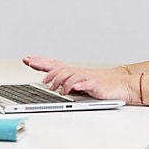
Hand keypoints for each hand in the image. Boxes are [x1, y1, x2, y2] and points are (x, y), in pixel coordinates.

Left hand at [22, 56, 136, 102]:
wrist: (121, 85)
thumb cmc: (100, 85)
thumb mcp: (80, 83)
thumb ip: (66, 83)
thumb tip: (51, 84)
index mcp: (73, 72)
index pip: (54, 64)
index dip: (40, 61)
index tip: (27, 59)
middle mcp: (78, 72)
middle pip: (58, 67)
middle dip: (43, 65)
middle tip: (32, 65)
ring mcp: (86, 77)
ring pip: (68, 75)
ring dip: (58, 80)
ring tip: (50, 86)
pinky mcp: (94, 84)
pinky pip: (83, 83)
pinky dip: (75, 85)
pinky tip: (69, 89)